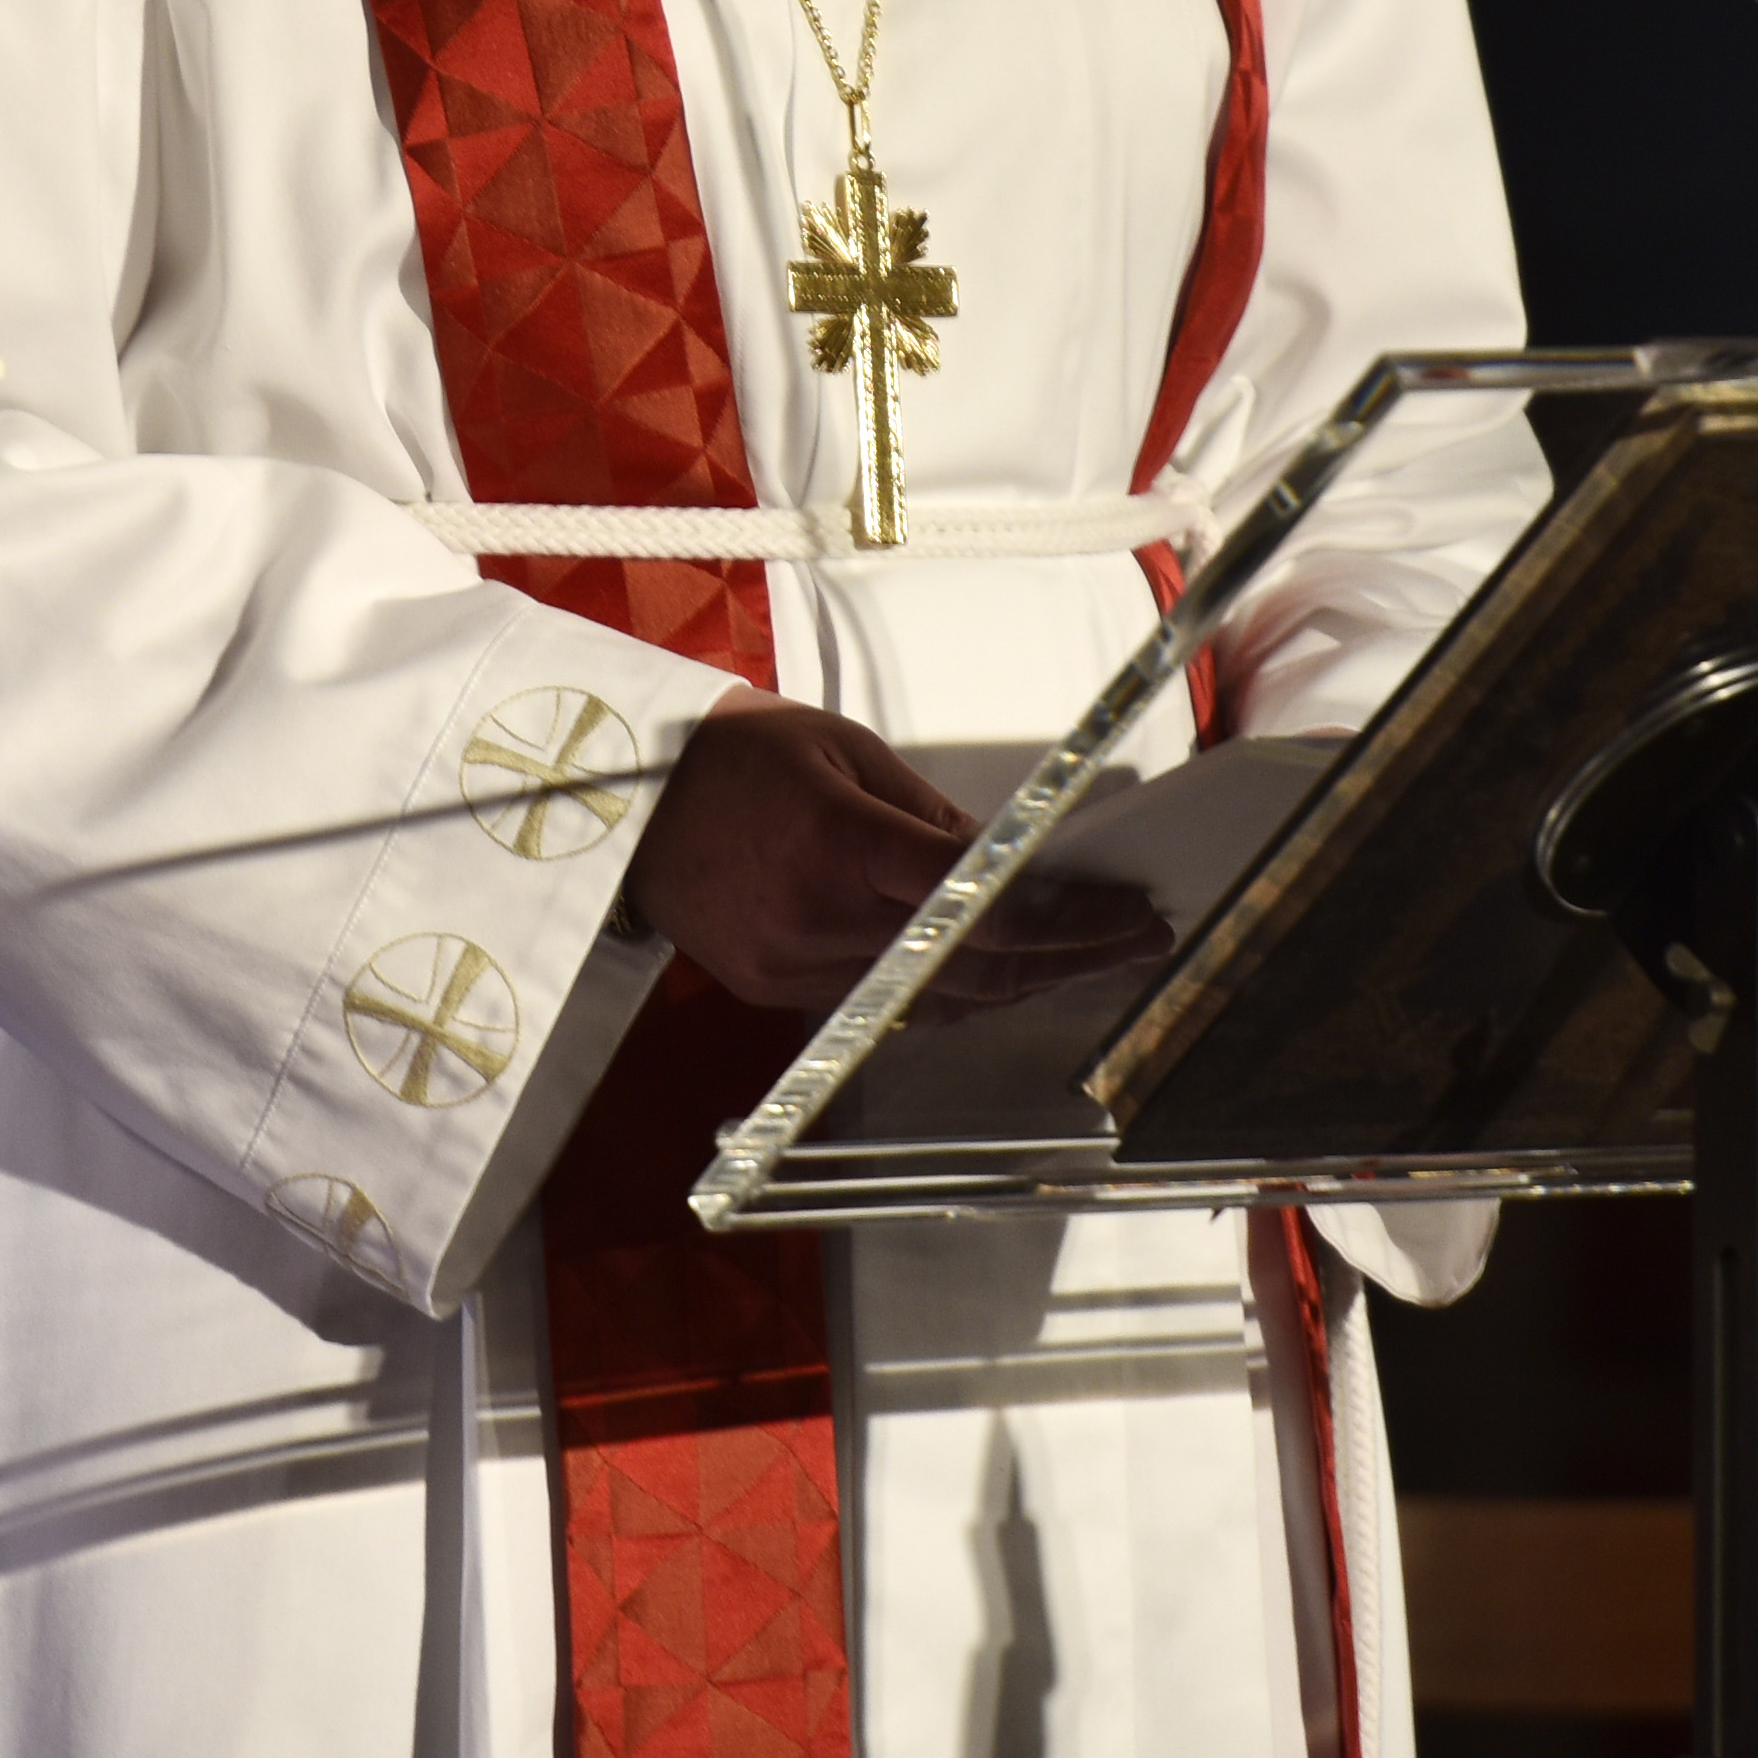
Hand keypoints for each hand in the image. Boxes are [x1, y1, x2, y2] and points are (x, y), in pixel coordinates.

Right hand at [608, 702, 1163, 1019]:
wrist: (622, 806)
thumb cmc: (736, 754)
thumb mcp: (843, 751)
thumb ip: (931, 815)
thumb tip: (1010, 862)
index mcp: (837, 840)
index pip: (976, 899)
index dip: (1063, 916)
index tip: (1126, 912)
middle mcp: (818, 918)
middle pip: (970, 962)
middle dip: (1066, 957)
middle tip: (1135, 942)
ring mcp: (793, 966)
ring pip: (934, 997)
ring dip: (1018, 983)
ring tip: (1086, 961)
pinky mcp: (775, 991)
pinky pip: (883, 1006)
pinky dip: (950, 994)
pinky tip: (1002, 977)